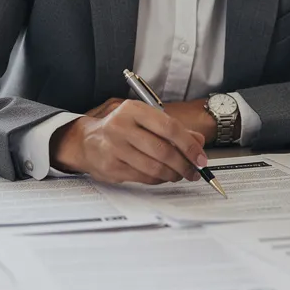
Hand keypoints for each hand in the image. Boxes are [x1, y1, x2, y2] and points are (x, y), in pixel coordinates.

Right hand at [51, 100, 208, 184]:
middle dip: (184, 164)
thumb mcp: (146, 120)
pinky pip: (143, 177)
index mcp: (133, 109)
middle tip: (194, 171)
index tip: (201, 158)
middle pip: (163, 150)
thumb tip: (199, 142)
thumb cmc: (122, 129)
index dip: (189, 145)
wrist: (88, 141)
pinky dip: (159, 180)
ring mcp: (114, 148)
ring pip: (154, 167)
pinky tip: (163, 176)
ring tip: (180, 174)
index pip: (169, 127)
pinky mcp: (111, 167)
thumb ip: (174, 129)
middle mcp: (121, 126)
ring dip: (173, 174)